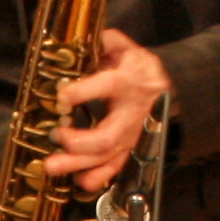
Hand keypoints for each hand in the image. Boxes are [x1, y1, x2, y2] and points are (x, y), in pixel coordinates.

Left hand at [47, 25, 170, 194]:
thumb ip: (105, 42)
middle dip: (77, 142)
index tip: (60, 96)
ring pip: (106, 157)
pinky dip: (98, 178)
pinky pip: (115, 167)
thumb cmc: (137, 67)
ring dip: (78, 164)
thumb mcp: (125, 48)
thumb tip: (81, 38)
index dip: (81, 92)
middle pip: (105, 136)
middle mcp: (129, 113)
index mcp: (128, 81)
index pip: (106, 86)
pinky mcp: (128, 147)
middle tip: (56, 135)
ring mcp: (129, 135)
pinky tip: (79, 182)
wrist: (167, 87)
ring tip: (52, 165)